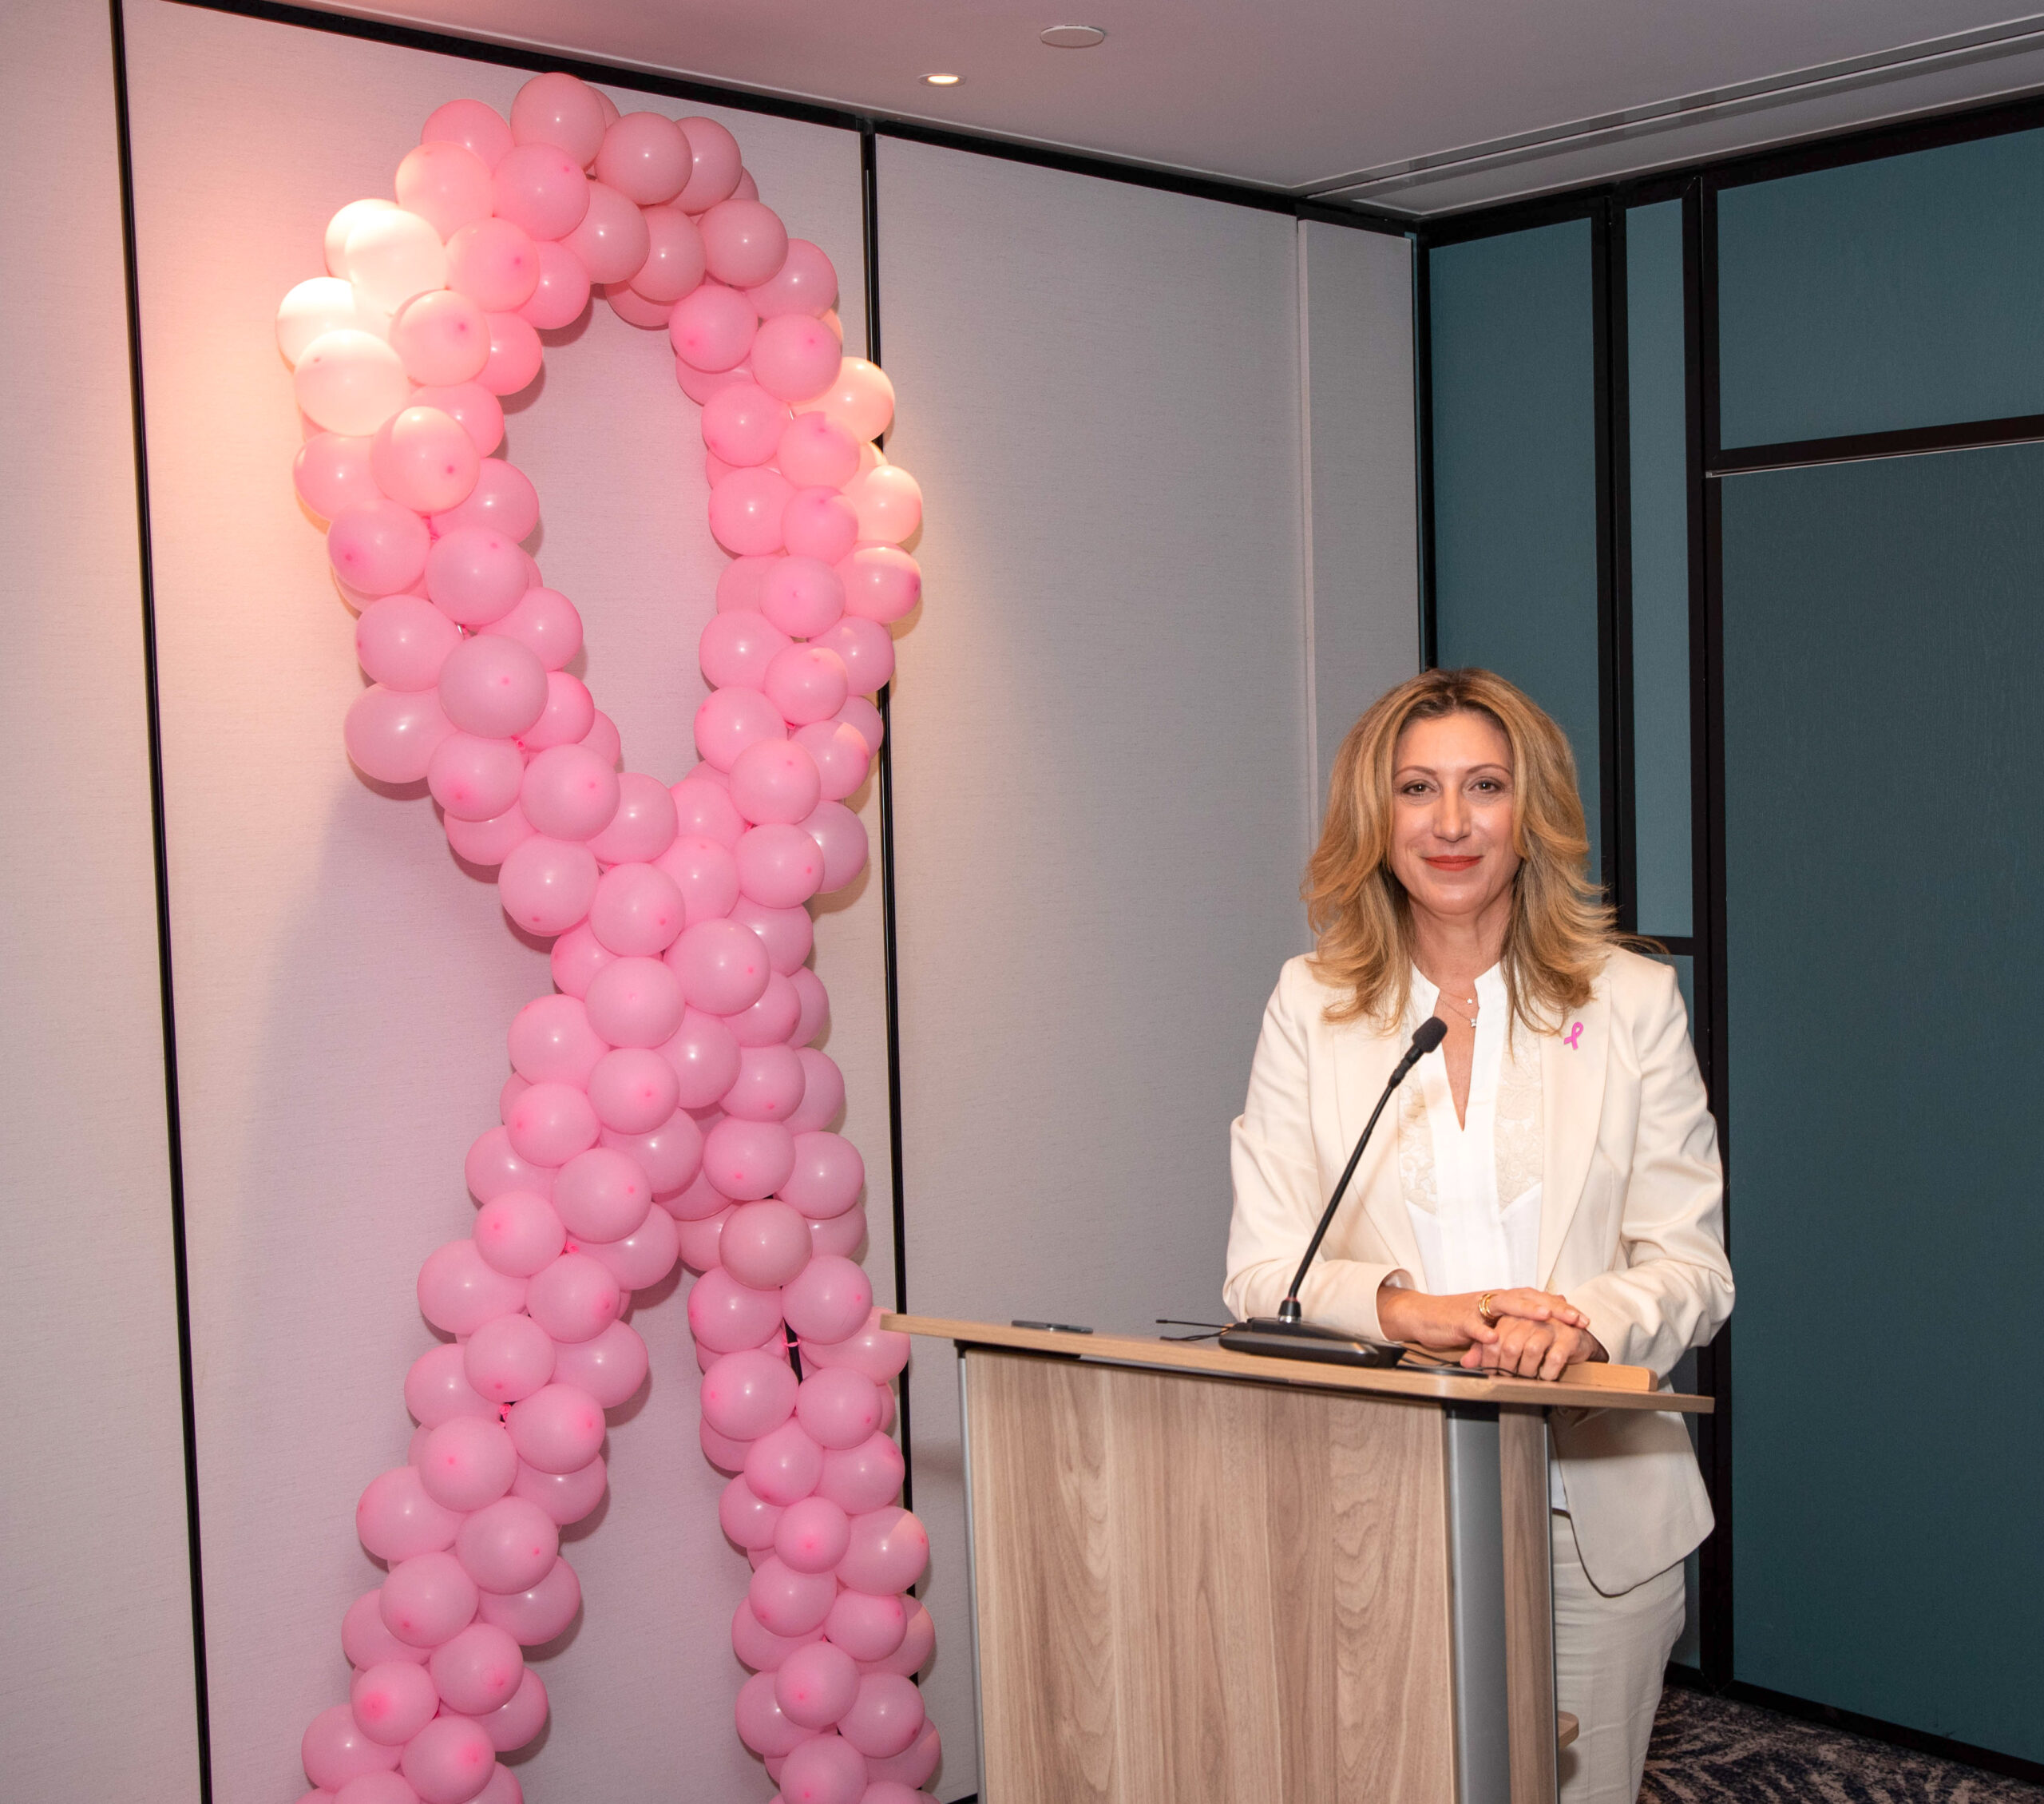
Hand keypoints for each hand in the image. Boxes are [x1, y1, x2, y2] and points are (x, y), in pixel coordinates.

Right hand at [1377, 1283, 1603, 1379]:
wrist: (1423, 1315)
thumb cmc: (1459, 1319)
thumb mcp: (1491, 1320)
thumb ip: (1516, 1319)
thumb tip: (1548, 1315)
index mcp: (1502, 1300)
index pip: (1537, 1299)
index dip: (1561, 1308)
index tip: (1583, 1319)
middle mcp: (1493, 1300)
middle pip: (1527, 1298)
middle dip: (1553, 1308)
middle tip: (1575, 1317)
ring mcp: (1475, 1308)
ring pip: (1504, 1305)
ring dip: (1525, 1310)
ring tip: (1544, 1316)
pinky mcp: (1458, 1320)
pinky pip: (1472, 1325)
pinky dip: (1483, 1332)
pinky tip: (1494, 1338)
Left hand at [1468, 1312, 1606, 1380]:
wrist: (1574, 1334)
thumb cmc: (1538, 1337)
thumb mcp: (1509, 1340)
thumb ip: (1486, 1349)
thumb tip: (1466, 1363)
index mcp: (1513, 1316)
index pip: (1494, 1339)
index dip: (1489, 1360)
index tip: (1491, 1373)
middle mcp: (1530, 1318)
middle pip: (1510, 1346)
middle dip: (1508, 1368)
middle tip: (1509, 1378)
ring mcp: (1550, 1326)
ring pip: (1531, 1350)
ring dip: (1527, 1370)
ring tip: (1528, 1377)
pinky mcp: (1568, 1337)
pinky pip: (1554, 1358)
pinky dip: (1547, 1372)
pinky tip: (1546, 1375)